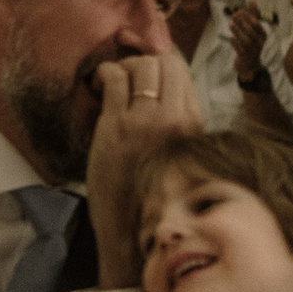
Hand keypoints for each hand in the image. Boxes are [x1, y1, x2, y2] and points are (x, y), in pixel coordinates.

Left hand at [86, 47, 203, 286]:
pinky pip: (115, 77)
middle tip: (127, 76)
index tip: (144, 73)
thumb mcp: (177, 155)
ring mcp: (147, 120)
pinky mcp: (118, 125)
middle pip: (165, 62)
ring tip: (112, 83)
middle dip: (142, 62)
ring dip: (123, 67)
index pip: (183, 72)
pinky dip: (104, 74)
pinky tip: (98, 86)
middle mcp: (176, 119)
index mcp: (194, 125)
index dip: (160, 65)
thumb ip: (176, 124)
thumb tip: (162, 92)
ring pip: (142, 65)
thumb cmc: (148, 196)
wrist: (130, 229)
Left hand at [227, 2, 268, 77]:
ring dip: (237, 31)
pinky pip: (240, 49)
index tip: (240, 10)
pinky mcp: (244, 57)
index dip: (249, 17)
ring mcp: (251, 50)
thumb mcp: (254, 30)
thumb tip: (252, 1)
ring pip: (245, 40)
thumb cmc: (251, 44)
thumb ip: (253, 16)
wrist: (250, 65)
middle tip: (233, 15)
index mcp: (262, 36)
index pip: (257, 25)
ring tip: (230, 24)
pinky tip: (231, 38)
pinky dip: (235, 43)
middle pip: (251, 32)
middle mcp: (258, 43)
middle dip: (242, 22)